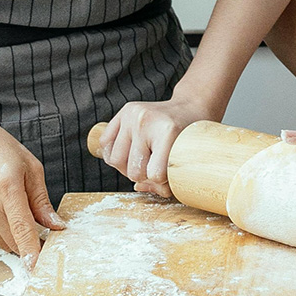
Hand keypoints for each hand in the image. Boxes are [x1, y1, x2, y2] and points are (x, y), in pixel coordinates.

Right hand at [0, 120, 65, 266]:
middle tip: (47, 237)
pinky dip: (4, 231)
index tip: (39, 265)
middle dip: (32, 245)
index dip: (32, 250)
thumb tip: (56, 225)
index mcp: (6, 189)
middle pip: (14, 241)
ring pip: (3, 242)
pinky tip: (5, 211)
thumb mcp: (31, 168)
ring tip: (22, 214)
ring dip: (18, 238)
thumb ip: (42, 201)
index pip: (22, 228)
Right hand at [97, 95, 213, 197]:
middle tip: (154, 170)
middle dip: (144, 177)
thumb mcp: (187, 160)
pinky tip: (129, 154)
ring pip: (115, 161)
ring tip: (141, 163)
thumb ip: (167, 181)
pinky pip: (105, 144)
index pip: (155, 174)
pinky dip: (115, 155)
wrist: (188, 108)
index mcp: (168, 131)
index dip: (161, 182)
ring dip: (127, 168)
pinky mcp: (123, 112)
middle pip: (133, 171)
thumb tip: (138, 187)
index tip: (169, 176)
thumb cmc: (189, 137)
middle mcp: (145, 121)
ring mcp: (131, 115)